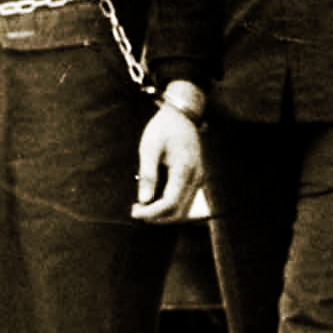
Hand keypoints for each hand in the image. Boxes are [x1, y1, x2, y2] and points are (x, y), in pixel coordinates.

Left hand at [131, 104, 202, 222]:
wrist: (181, 115)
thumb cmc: (163, 128)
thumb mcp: (149, 147)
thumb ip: (148, 174)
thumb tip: (144, 200)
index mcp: (184, 170)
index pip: (170, 203)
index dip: (152, 213)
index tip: (134, 212)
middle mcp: (195, 178)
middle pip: (179, 212)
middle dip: (157, 217)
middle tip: (136, 211)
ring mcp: (198, 179)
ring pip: (184, 209)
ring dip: (164, 214)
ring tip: (143, 208)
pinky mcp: (196, 178)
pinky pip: (185, 200)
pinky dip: (170, 206)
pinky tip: (154, 200)